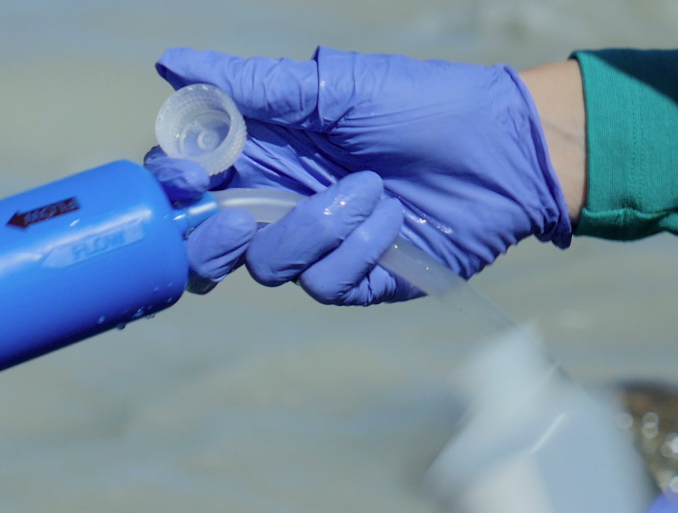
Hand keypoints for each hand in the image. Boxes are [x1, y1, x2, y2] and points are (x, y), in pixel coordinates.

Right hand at [147, 47, 571, 303]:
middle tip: (240, 219)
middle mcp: (278, 204)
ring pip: (266, 267)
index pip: (190, 185)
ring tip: (371, 188)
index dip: (176, 191)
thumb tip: (170, 64)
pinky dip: (357, 248)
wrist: (507, 148)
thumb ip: (250, 86)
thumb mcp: (333, 88)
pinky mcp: (355, 279)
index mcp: (262, 154)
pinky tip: (392, 218)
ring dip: (316, 228)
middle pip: (208, 247)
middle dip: (211, 241)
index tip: (192, 180)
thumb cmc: (424, 103)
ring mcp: (316, 246)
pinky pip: (324, 284)